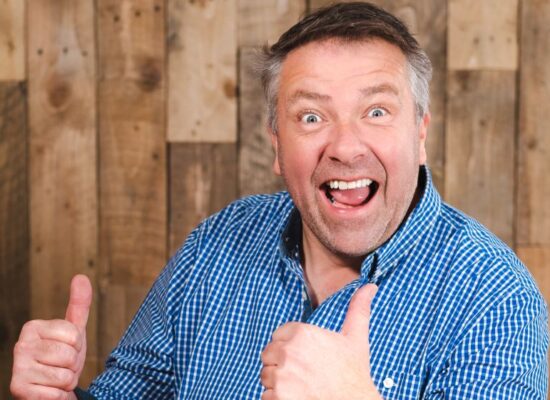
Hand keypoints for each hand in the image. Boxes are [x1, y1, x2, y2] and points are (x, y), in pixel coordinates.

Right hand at [10, 274, 91, 399]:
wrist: (51, 389)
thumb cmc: (63, 357)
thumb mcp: (74, 331)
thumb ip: (79, 304)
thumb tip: (81, 276)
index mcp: (33, 327)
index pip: (74, 334)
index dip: (78, 346)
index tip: (68, 349)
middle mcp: (20, 345)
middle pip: (70, 355)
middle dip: (73, 365)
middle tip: (62, 367)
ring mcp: (17, 368)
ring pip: (65, 375)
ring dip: (67, 381)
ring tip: (56, 379)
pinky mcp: (18, 389)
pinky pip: (57, 393)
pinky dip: (59, 395)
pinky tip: (48, 392)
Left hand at [260, 284, 381, 399]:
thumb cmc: (354, 373)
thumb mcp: (356, 338)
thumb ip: (358, 309)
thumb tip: (370, 286)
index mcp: (302, 334)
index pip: (278, 335)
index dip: (291, 347)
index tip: (306, 358)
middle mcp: (289, 352)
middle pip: (268, 354)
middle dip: (281, 364)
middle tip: (304, 374)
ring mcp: (281, 376)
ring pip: (266, 376)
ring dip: (279, 383)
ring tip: (302, 386)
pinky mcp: (278, 397)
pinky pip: (265, 396)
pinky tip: (298, 398)